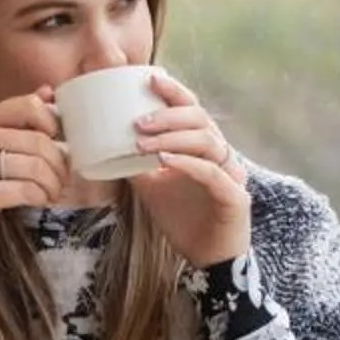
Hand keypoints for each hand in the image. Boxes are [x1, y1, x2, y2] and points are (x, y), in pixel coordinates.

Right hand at [0, 88, 68, 257]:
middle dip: (59, 164)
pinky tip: (38, 201)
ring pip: (35, 166)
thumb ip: (20, 120)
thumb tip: (48, 91)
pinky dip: (39, 197)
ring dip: (52, 184)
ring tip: (52, 193)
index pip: (29, 105)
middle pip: (38, 139)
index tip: (58, 145)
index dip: (53, 124)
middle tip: (62, 180)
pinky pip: (25, 190)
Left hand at [127, 68, 250, 266]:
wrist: (207, 261)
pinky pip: (212, 173)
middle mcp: (221, 156)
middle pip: (200, 120)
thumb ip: (137, 165)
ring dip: (172, 138)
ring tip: (143, 142)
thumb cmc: (183, 220)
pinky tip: (164, 160)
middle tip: (136, 122)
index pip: (192, 110)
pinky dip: (187, 163)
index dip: (174, 92)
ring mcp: (231, 175)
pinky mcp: (234, 197)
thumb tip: (105, 145)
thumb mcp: (152, 187)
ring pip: (207, 142)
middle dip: (167, 116)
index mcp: (204, 148)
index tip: (149, 78)